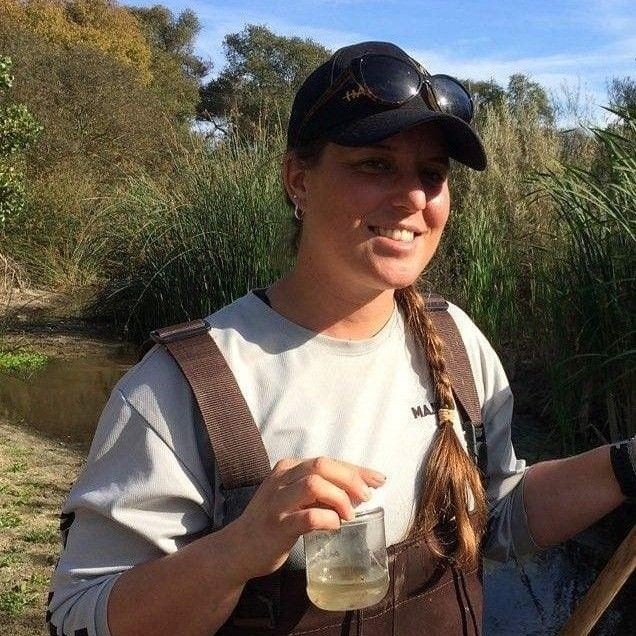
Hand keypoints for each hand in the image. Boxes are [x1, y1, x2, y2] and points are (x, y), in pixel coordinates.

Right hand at [226, 457, 385, 580]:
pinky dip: (328, 520)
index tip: (378, 479)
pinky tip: (334, 526)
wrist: (239, 548)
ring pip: (315, 485)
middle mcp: (281, 480)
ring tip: (349, 515)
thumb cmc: (274, 521)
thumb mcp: (293, 495)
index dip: (356, 469)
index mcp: (288, 468)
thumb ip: (319, 489)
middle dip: (351, 478)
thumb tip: (359, 490)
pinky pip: (309, 517)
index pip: (327, 461)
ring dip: (340, 498)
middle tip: (366, 497)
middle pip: (321, 466)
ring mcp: (277, 503)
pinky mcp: (277, 527)